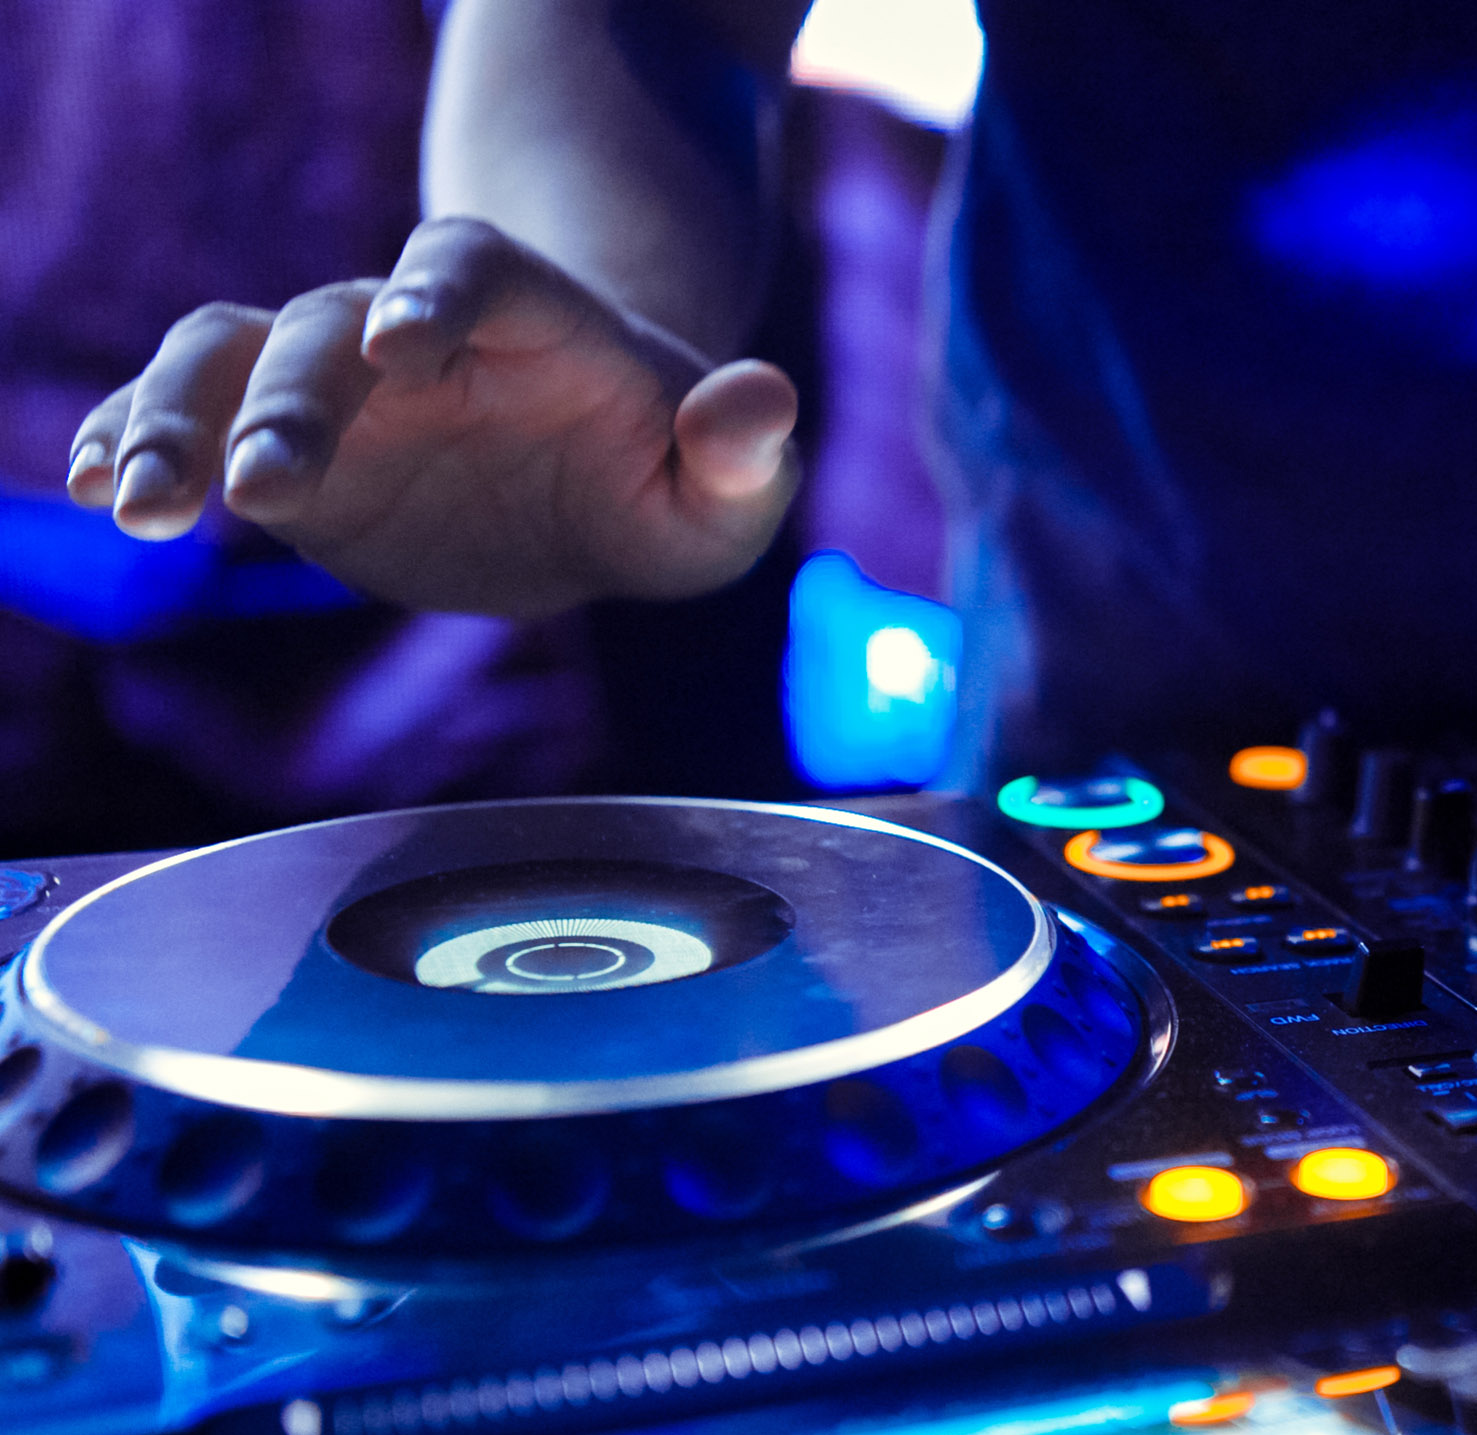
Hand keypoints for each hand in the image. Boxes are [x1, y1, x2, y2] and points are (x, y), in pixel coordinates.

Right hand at [64, 218, 799, 618]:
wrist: (604, 483)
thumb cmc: (674, 476)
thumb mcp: (731, 487)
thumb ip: (746, 449)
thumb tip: (762, 401)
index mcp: (529, 317)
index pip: (470, 271)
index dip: (434, 294)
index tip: (400, 345)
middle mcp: (413, 332)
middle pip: (328, 325)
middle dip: (291, 401)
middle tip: (262, 490)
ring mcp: (339, 385)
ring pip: (228, 355)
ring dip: (173, 417)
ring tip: (135, 500)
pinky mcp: (290, 449)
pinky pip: (191, 417)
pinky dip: (132, 436)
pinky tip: (93, 483)